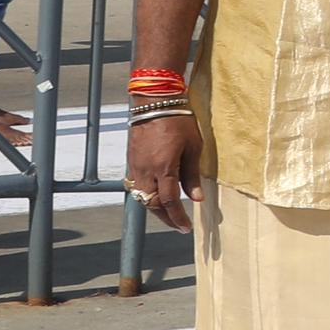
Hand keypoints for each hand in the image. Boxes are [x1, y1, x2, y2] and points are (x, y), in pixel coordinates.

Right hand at [127, 110, 203, 231]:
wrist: (154, 102)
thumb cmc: (178, 121)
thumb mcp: (193, 147)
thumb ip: (193, 175)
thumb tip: (196, 198)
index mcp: (165, 168)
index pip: (170, 202)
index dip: (178, 218)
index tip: (186, 228)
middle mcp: (147, 171)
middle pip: (153, 205)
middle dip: (166, 218)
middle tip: (178, 225)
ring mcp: (136, 167)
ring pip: (142, 197)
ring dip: (155, 208)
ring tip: (170, 214)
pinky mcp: (132, 161)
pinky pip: (137, 186)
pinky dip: (146, 195)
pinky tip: (156, 195)